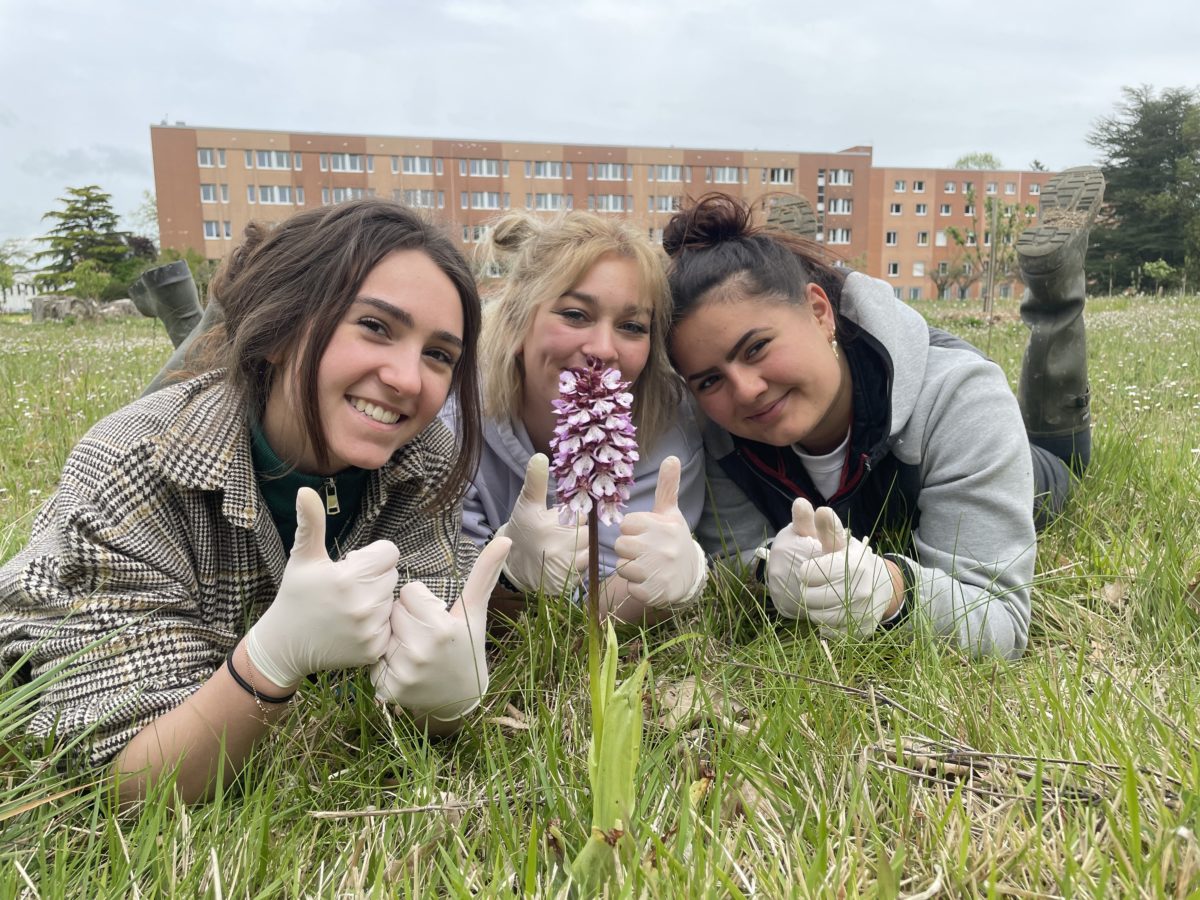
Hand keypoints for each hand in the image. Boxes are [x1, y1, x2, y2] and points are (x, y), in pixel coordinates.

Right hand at [247, 487, 398, 688]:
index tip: (349, 567)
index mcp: (348, 578)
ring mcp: (370, 630)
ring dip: (376, 601)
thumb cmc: (295, 595)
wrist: (284, 646)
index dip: (370, 557)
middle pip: (392, 575)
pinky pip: (391, 625)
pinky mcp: (374, 649)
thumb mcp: (303, 558)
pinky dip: (377, 625)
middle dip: (373, 578)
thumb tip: (305, 490)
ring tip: (348, 608)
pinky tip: (353, 626)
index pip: (389, 553)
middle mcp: (363, 605)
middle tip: (345, 589)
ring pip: (391, 600)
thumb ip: (311, 523)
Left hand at [371, 537, 510, 720]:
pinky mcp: (387, 690)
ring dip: (392, 639)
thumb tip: (505, 538)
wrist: (461, 696)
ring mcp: (403, 673)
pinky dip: (382, 663)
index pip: (408, 592)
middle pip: (392, 611)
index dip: (420, 602)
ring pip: (380, 634)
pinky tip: (401, 667)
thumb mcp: (475, 610)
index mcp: (441, 628)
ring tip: (412, 650)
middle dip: (405, 619)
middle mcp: (421, 652)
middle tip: (423, 634)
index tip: (433, 616)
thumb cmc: (467, 644)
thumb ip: (485, 573)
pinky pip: (371, 660)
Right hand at [493, 453, 586, 593]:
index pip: (582, 517)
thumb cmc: (523, 528)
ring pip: (589, 553)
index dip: (576, 517)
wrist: (513, 565)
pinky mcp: (567, 584)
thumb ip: (535, 480)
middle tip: (560, 536)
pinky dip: (579, 565)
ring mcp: (564, 569)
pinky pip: (585, 570)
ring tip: (561, 549)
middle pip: (588, 536)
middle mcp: (558, 549)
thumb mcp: (527, 503)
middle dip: (579, 534)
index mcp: (549, 527)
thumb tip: (540, 456)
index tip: (563, 520)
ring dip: (581, 550)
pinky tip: (564, 562)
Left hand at [613, 456, 706, 608]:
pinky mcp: (654, 592)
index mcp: (661, 526)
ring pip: (622, 567)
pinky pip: (630, 588)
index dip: (632, 529)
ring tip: (647, 565)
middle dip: (628, 549)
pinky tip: (650, 580)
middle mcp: (660, 548)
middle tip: (644, 551)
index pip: (626, 524)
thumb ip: (668, 486)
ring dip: (630, 568)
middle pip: (620, 546)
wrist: (691, 575)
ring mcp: (657, 571)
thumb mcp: (671, 513)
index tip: (645, 533)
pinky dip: (637, 586)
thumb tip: (672, 457)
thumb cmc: (673, 539)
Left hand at [766, 498, 893, 636]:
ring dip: (814, 608)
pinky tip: (831, 611)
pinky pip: (828, 632)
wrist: (884, 588)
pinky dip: (824, 624)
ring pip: (816, 617)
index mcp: (852, 565)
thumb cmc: (853, 562)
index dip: (806, 570)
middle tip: (815, 585)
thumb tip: (816, 508)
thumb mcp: (841, 543)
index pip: (806, 573)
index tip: (812, 568)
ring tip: (822, 597)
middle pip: (808, 597)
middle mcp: (860, 591)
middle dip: (806, 590)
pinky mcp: (859, 632)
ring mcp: (861, 614)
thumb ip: (827, 528)